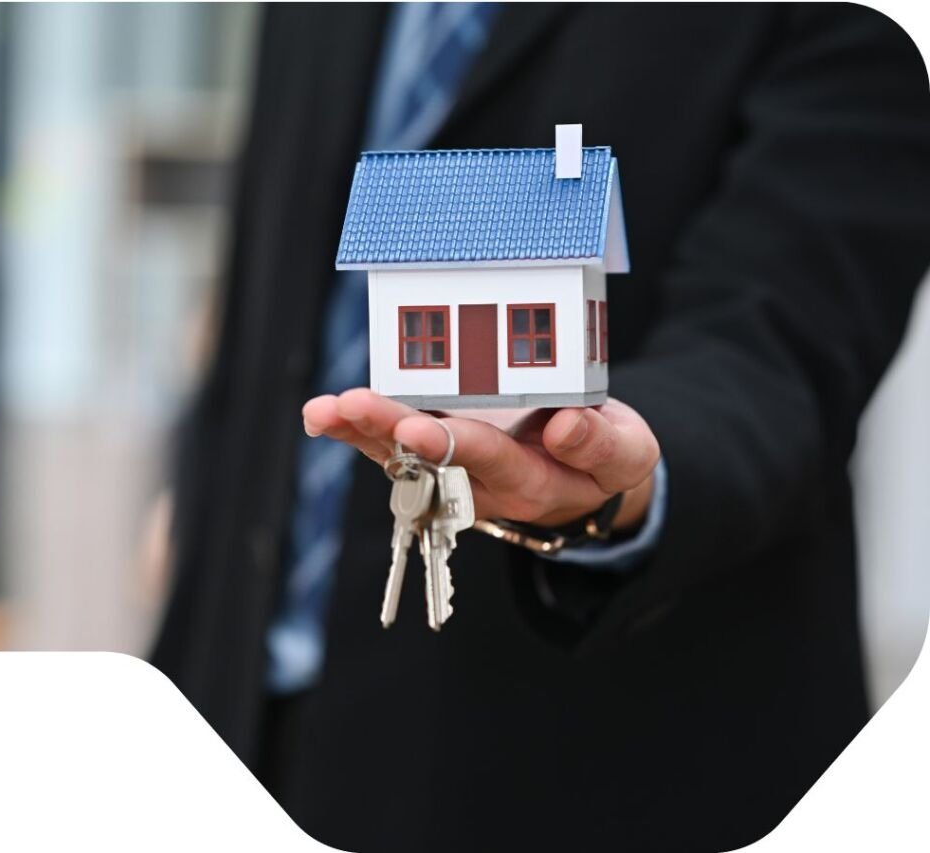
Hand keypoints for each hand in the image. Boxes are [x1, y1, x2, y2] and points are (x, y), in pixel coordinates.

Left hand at [302, 388, 659, 529]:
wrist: (583, 470)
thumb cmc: (604, 458)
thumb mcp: (625, 453)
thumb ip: (600, 445)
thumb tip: (565, 425)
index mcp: (529, 479)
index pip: (488, 460)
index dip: (453, 443)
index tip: (419, 426)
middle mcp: (479, 481)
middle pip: (429, 460)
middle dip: (388, 432)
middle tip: (353, 406)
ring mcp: (453, 468)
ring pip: (400, 455)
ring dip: (360, 432)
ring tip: (324, 411)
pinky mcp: (437, 450)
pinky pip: (393, 442)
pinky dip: (359, 428)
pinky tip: (328, 414)